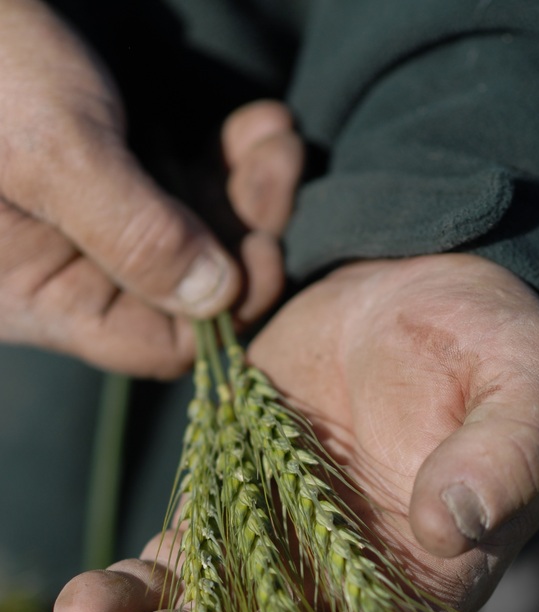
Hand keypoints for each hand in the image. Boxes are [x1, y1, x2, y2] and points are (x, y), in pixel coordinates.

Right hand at [0, 0, 301, 374]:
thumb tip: (220, 300)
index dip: (225, 311)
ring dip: (247, 187)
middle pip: (190, 287)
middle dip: (245, 232)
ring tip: (274, 133)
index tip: (265, 250)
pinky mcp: (111, 170)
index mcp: (42, 294)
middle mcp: (72, 269)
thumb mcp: (53, 155)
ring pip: (198, 232)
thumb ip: (137, 235)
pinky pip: (185, 183)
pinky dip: (225, 156)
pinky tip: (253, 123)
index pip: (157, 344)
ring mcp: (97, 219)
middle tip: (281, 165)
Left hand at [53, 254, 538, 611]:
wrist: (425, 290)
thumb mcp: (528, 393)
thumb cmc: (495, 349)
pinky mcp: (229, 495)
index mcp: (421, 584)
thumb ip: (504, 460)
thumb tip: (456, 524)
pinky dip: (130, 585)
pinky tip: (80, 606)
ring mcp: (279, 542)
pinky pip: (175, 556)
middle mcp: (342, 584)